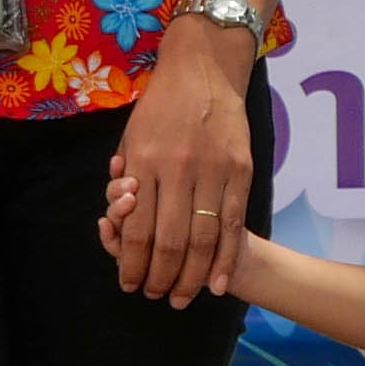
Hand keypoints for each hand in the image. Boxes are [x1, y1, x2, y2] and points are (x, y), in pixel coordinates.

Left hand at [104, 36, 255, 305]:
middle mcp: (178, 168)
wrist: (203, 68)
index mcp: (144, 161)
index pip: (137, 228)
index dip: (132, 264)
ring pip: (202, 238)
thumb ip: (128, 178)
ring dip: (192, 276)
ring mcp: (213, 170)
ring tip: (183, 298)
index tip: (130, 283)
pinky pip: (233, 224)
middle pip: (168, 240)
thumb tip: (123, 222)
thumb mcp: (132, 136)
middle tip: (156, 296)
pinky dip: (226, 258)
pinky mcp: (241, 170)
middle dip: (161, 277)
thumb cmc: (161, 105)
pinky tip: (218, 282)